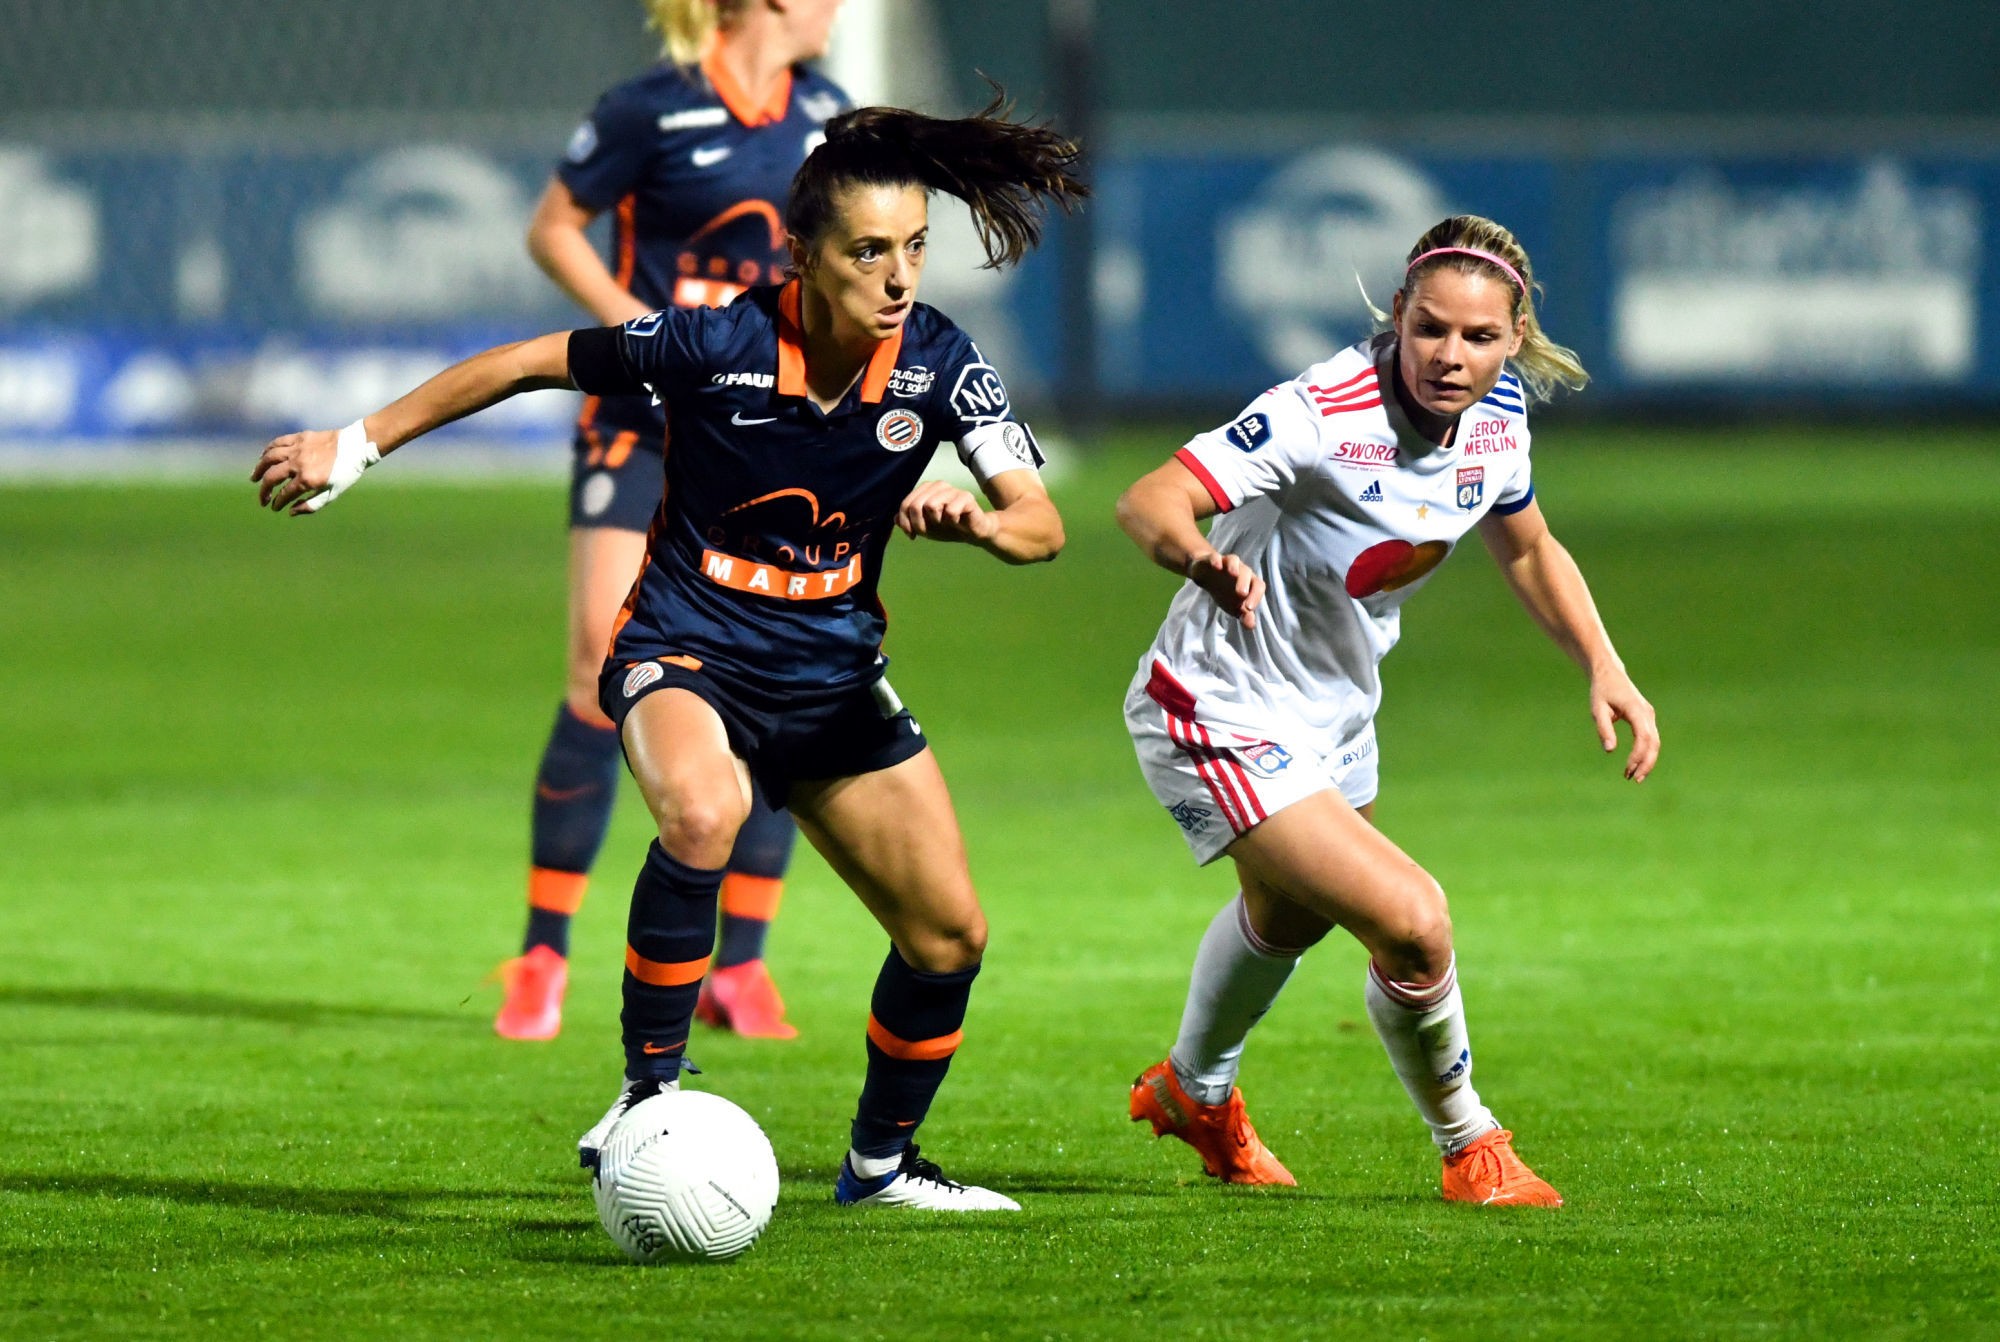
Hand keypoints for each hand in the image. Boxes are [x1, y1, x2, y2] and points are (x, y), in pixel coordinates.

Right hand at [252, 424, 377, 514]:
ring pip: (269, 458)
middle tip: (262, 498)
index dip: (277, 503)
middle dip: (264, 491)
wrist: (356, 446)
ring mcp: (297, 449)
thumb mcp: (333, 493)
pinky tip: (263, 458)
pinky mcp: (299, 437)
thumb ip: (311, 505)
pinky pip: (277, 443)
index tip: (274, 507)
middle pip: (271, 478)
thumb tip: (290, 512)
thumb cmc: (346, 473)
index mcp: (308, 480)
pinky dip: (267, 451)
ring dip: (259, 469)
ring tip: (254, 478)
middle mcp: (299, 464)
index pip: (284, 494)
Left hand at [897, 480, 997, 545]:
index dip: (906, 523)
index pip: (906, 504)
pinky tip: (958, 522)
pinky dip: (952, 522)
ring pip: (931, 505)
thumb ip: (908, 522)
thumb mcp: (924, 527)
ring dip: (937, 522)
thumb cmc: (947, 527)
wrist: (971, 533)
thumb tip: (895, 519)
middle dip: (919, 524)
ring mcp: (952, 489)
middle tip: (928, 532)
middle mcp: (938, 485)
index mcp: (926, 489)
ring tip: (945, 523)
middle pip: (915, 505)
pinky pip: (950, 511)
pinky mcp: (966, 497)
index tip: (912, 535)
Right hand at [1189, 552, 1263, 629]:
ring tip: (1233, 574)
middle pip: (1247, 572)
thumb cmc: (1225, 591)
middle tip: (1241, 594)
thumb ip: (1244, 615)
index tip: (1248, 609)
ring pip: (1234, 561)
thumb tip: (1251, 626)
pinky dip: (1217, 560)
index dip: (1256, 596)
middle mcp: (1240, 570)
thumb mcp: (1233, 606)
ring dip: (1234, 567)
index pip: (1258, 586)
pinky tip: (1216, 566)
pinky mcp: (1213, 559)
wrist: (1207, 576)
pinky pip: (1216, 556)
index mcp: (1249, 582)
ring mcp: (1227, 563)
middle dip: (1244, 582)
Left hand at [1590, 666, 1659, 781]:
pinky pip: (1650, 739)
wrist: (1609, 674)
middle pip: (1654, 742)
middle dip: (1646, 763)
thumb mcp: (1597, 709)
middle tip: (1634, 780)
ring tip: (1634, 777)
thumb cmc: (1601, 691)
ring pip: (1654, 742)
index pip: (1643, 736)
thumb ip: (1604, 729)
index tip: (1627, 768)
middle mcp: (1646, 713)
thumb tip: (1610, 750)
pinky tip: (1635, 765)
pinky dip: (1645, 753)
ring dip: (1646, 761)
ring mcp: (1649, 715)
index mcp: (1636, 709)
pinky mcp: (1646, 719)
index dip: (1638, 754)